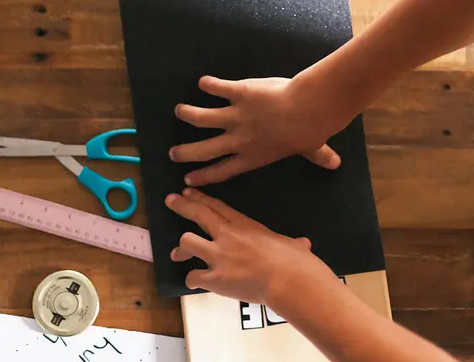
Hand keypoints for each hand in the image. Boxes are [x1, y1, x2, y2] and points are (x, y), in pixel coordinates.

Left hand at [165, 187, 336, 303]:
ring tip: (177, 254)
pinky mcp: (215, 278)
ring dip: (182, 249)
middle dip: (181, 206)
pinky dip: (192, 280)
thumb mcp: (292, 245)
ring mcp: (219, 256)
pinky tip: (192, 282)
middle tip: (170, 200)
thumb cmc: (295, 261)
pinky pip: (193, 276)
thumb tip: (303, 244)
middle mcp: (227, 236)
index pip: (217, 207)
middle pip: (198, 214)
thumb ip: (292, 243)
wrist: (289, 280)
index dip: (200, 198)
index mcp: (245, 225)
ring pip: (187, 242)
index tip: (188, 191)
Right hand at [169, 75, 346, 185]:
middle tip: (174, 153)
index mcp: (253, 156)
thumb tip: (334, 164)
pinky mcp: (238, 92)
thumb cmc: (310, 131)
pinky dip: (209, 84)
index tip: (188, 179)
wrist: (307, 108)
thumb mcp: (311, 148)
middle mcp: (238, 139)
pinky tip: (203, 81)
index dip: (204, 176)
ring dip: (188, 114)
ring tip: (179, 111)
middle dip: (186, 152)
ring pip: (202, 118)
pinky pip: (218, 88)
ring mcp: (235, 115)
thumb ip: (318, 156)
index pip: (223, 170)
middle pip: (204, 149)